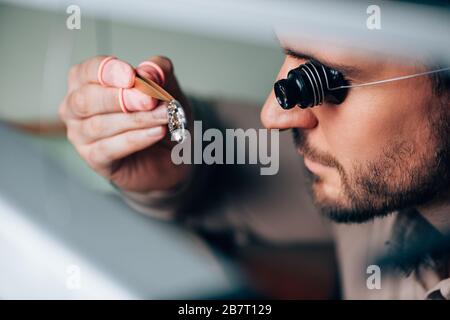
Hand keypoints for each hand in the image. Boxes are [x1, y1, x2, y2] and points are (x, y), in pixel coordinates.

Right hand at [59, 55, 190, 192]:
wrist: (170, 153)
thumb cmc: (158, 115)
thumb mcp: (166, 87)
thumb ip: (159, 72)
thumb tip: (147, 70)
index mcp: (85, 81)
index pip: (88, 70)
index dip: (109, 71)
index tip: (132, 75)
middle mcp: (76, 107)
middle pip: (87, 99)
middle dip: (121, 98)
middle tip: (150, 100)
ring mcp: (80, 135)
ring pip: (100, 125)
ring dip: (137, 120)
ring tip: (164, 116)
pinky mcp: (94, 159)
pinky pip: (110, 148)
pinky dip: (136, 139)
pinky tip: (157, 132)